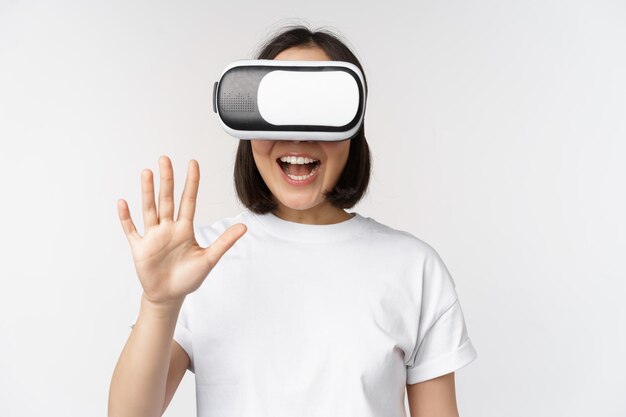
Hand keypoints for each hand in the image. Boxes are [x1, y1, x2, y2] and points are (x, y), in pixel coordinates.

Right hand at [117, 155, 246, 304]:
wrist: (169, 296)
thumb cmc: (189, 277)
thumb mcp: (209, 259)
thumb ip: (224, 242)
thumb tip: (244, 226)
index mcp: (185, 229)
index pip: (188, 200)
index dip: (191, 182)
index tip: (192, 163)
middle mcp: (168, 228)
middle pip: (167, 199)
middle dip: (166, 180)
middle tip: (165, 159)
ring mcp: (153, 236)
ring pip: (149, 209)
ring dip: (147, 192)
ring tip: (147, 172)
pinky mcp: (140, 248)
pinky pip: (131, 230)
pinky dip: (126, 218)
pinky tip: (123, 202)